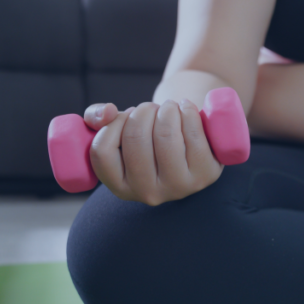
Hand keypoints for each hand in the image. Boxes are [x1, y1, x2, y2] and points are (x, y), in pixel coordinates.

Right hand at [84, 99, 222, 205]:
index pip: (102, 150)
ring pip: (165, 133)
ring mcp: (179, 187)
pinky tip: (186, 109)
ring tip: (169, 108)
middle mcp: (148, 194)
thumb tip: (107, 113)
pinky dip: (188, 111)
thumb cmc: (148, 136)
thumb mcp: (116, 130)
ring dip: (166, 109)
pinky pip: (193, 134)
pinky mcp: (207, 174)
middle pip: (136, 137)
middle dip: (144, 110)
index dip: (113, 123)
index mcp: (120, 187)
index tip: (127, 115)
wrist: (190, 144)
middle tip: (152, 109)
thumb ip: (96, 118)